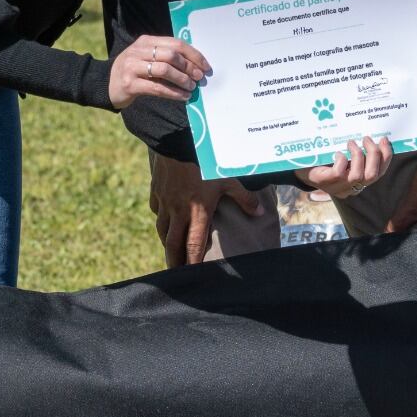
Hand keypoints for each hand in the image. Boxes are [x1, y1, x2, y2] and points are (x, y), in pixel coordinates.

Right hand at [109, 35, 209, 108]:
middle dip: (189, 67)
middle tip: (200, 77)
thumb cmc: (133, 71)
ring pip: (165, 70)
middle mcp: (138, 51)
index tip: (205, 66)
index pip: (175, 43)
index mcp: (146, 41)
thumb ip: (165, 56)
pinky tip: (183, 96)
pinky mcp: (129, 84)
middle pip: (171, 55)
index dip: (193, 55)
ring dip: (182, 80)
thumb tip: (195, 66)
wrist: (105, 84)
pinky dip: (173, 93)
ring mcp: (132, 67)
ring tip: (192, 87)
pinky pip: (157, 88)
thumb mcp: (145, 57)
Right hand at [148, 153, 262, 267]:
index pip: (193, 245)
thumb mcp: (228, 177)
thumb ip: (243, 197)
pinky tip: (165, 220)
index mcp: (198, 212)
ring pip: (162, 230)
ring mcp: (165, 202)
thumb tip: (259, 212)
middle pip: (173, 244)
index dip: (192, 263)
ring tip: (171, 252)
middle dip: (174, 261)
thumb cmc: (205, 160)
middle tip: (176, 274)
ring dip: (167, 243)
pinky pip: (156, 211)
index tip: (192, 276)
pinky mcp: (157, 191)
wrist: (176, 140)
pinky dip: (161, 219)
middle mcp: (178, 211)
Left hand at [296, 136, 392, 199]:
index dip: (385, 156)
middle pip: (372, 175)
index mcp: (360, 182)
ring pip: (358, 175)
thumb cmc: (325, 160)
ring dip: (358, 155)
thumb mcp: (345, 156)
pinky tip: (337, 153)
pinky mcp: (325, 182)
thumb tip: (373, 133)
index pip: (380, 173)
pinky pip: (339, 173)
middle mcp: (351, 188)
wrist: (301, 168)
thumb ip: (359, 152)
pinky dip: (341, 160)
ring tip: (351, 142)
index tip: (384, 139)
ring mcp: (338, 187)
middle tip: (366, 138)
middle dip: (373, 154)